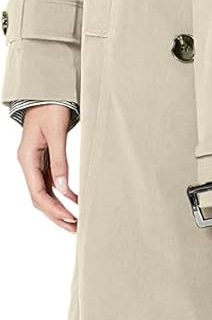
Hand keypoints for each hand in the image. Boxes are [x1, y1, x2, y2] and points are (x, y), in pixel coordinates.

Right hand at [17, 105, 78, 229]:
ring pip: (44, 192)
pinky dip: (62, 193)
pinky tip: (76, 199)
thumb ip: (59, 161)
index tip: (69, 217)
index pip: (37, 192)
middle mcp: (28, 163)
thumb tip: (62, 188)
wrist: (47, 91)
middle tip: (75, 228)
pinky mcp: (43, 159)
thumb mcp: (57, 133)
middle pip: (39, 197)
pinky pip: (50, 182)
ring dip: (59, 207)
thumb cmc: (50, 108)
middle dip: (56, 215)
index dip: (53, 208)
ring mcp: (34, 162)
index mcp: (27, 158)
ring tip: (76, 220)